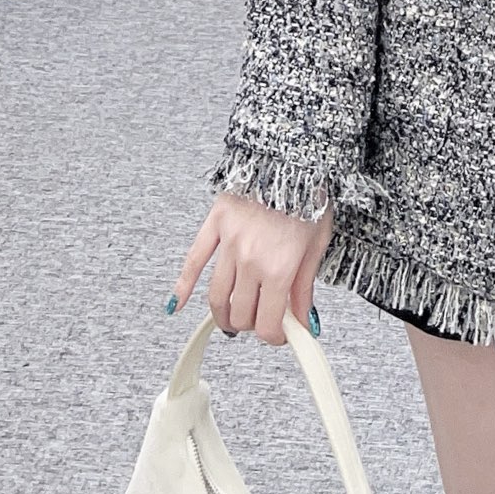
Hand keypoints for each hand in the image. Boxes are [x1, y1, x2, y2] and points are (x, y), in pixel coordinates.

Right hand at [169, 190, 334, 346]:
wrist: (294, 157)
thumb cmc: (310, 196)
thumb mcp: (317, 245)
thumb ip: (305, 286)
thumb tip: (305, 320)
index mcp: (279, 268)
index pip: (268, 324)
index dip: (274, 336)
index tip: (280, 334)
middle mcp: (251, 260)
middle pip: (240, 313)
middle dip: (251, 324)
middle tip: (260, 320)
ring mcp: (229, 243)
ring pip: (217, 296)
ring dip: (223, 314)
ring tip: (231, 318)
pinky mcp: (215, 225)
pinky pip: (193, 261)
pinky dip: (182, 286)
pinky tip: (176, 304)